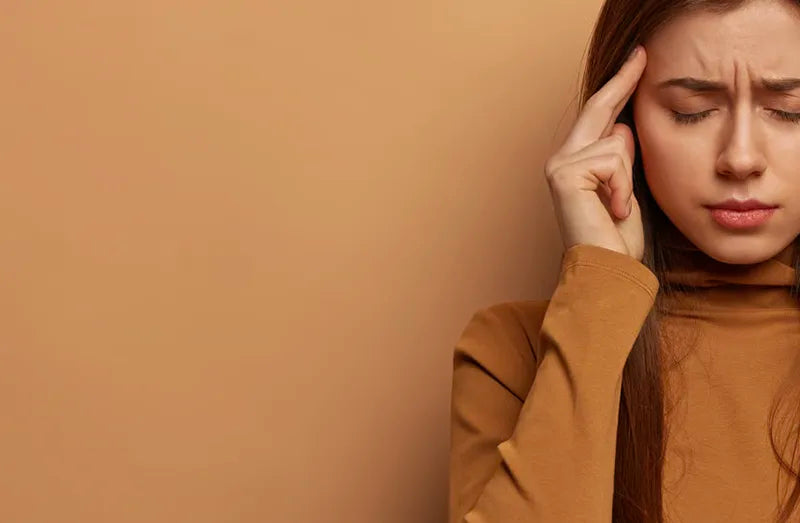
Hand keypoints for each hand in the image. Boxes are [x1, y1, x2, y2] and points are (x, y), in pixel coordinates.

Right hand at [544, 45, 646, 259]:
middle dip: (623, 81)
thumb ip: (620, 157)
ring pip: (617, 142)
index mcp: (575, 162)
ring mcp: (559, 164)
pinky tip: (611, 210)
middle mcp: (561, 159)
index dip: (619, 87)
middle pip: (599, 108)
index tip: (638, 61)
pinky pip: (613, 160)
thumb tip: (621, 128)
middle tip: (643, 54)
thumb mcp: (625, 188)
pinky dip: (622, 188)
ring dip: (628, 179)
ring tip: (617, 208)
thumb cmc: (615, 239)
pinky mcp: (564, 173)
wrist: (605, 270)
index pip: (600, 116)